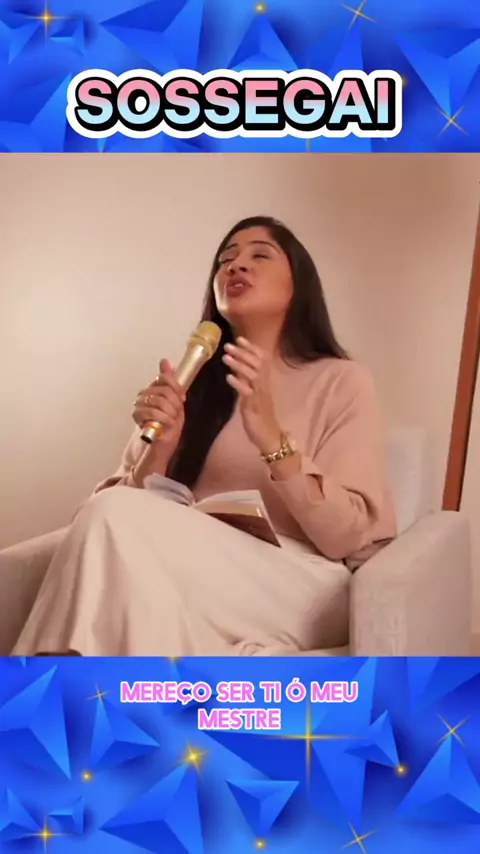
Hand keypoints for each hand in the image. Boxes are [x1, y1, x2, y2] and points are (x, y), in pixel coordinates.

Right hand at [133, 359, 185, 451]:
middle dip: (175, 404)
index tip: (182, 399)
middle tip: (176, 413)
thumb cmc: (170, 423)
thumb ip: (172, 382)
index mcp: (154, 388)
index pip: (163, 378)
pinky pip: (151, 411)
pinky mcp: (136, 415)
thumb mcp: (177, 401)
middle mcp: (144, 393)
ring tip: (171, 420)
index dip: (176, 388)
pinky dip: (163, 418)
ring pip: (159, 401)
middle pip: (163, 390)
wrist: (164, 442)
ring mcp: (139, 404)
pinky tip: (167, 424)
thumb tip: (164, 361)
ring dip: (170, 413)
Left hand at [222, 337, 282, 453]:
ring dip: (239, 365)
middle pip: (257, 364)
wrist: (270, 436)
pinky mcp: (254, 407)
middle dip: (243, 353)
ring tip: (226, 357)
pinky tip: (229, 378)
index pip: (262, 360)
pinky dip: (238, 384)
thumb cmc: (261, 416)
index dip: (251, 348)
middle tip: (228, 345)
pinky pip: (247, 392)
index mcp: (265, 382)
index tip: (239, 338)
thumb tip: (237, 368)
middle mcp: (264, 386)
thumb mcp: (254, 395)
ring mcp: (260, 396)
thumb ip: (248, 381)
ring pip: (253, 375)